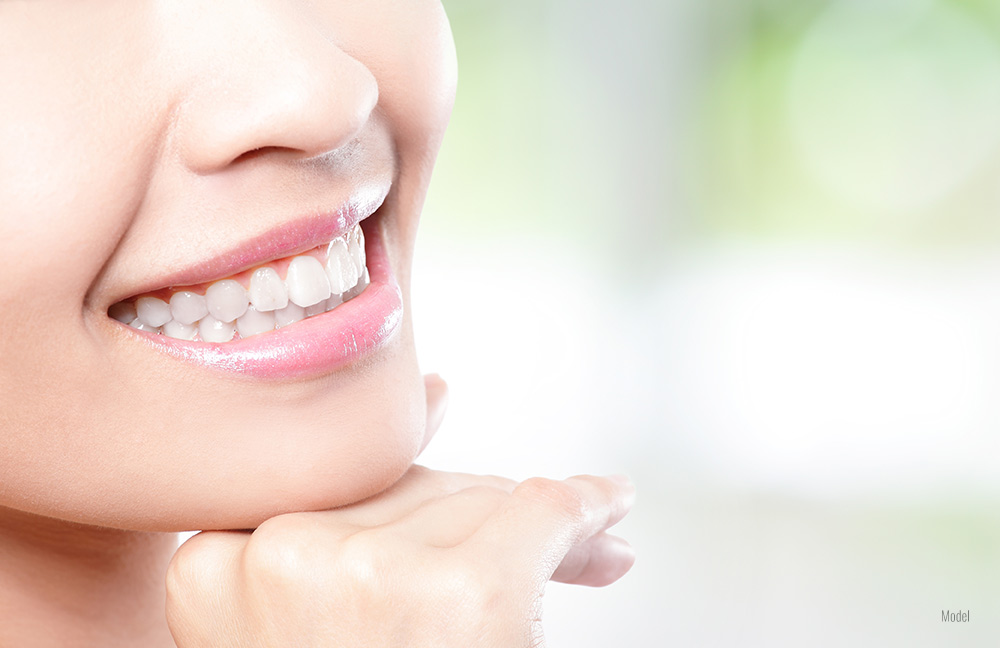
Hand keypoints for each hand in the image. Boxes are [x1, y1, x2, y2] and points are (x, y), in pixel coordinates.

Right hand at [165, 375, 635, 646]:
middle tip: (566, 521)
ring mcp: (359, 574)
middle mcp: (273, 558)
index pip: (337, 491)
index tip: (450, 423)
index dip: (415, 487)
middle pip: (410, 487)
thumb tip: (439, 393)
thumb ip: (355, 519)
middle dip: (486, 509)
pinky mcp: (457, 593)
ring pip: (474, 499)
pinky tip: (608, 506)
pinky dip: (586, 508)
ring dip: (537, 524)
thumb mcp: (318, 614)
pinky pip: (539, 512)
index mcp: (212, 569)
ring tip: (586, 554)